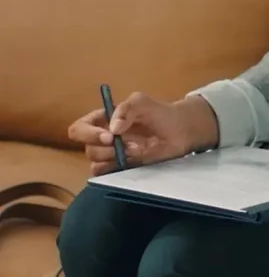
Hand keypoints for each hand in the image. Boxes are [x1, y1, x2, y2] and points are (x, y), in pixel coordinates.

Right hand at [68, 92, 218, 175]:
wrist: (181, 131)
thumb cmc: (160, 113)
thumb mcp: (143, 102)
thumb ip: (127, 108)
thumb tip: (112, 128)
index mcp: (103, 119)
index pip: (79, 129)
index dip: (88, 134)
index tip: (110, 136)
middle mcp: (102, 138)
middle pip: (87, 148)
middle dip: (106, 148)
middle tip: (126, 144)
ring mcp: (112, 155)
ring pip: (96, 163)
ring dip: (115, 157)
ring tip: (137, 149)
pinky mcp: (121, 168)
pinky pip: (107, 174)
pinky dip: (117, 169)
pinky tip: (134, 159)